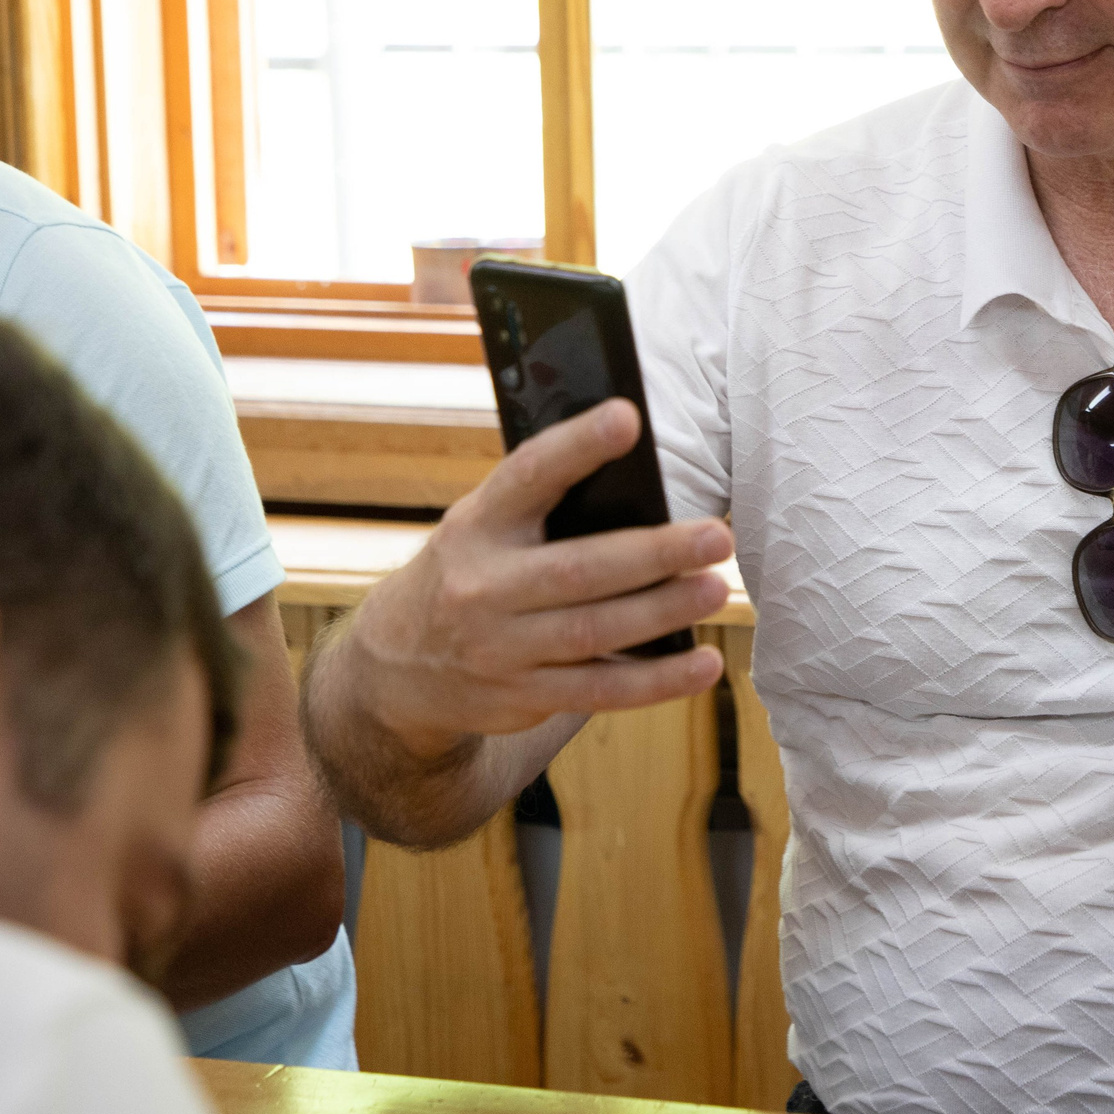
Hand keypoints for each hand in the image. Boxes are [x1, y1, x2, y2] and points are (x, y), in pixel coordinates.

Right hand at [343, 399, 728, 759]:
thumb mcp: (484, 526)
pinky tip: (704, 665)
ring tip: (716, 589)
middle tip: (714, 537)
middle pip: (576, 569)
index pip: (528, 476)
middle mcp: (483, 587)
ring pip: (593, 632)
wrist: (396, 665)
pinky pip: (600, 690)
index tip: (626, 418)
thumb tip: (645, 485)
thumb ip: (546, 508)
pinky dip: (657, 681)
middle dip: (652, 553)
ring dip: (663, 613)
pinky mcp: (522, 696)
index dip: (576, 446)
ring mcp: (500, 648)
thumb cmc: (470, 572)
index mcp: (478, 525)